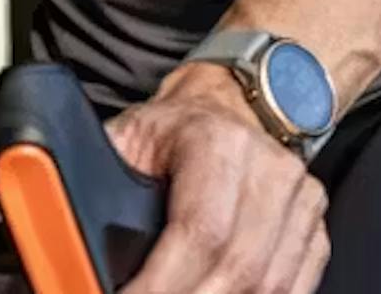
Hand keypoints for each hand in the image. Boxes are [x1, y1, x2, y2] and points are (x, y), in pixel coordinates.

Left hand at [110, 64, 328, 293]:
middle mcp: (270, 169)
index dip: (163, 283)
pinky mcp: (316, 228)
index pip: (199, 231)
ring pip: (269, 284)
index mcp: (217, 142)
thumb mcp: (124, 138)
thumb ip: (95, 180)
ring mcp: (301, 200)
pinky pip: (294, 286)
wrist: (230, 104)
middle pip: (237, 269)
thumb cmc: (171, 128)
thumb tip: (65, 234)